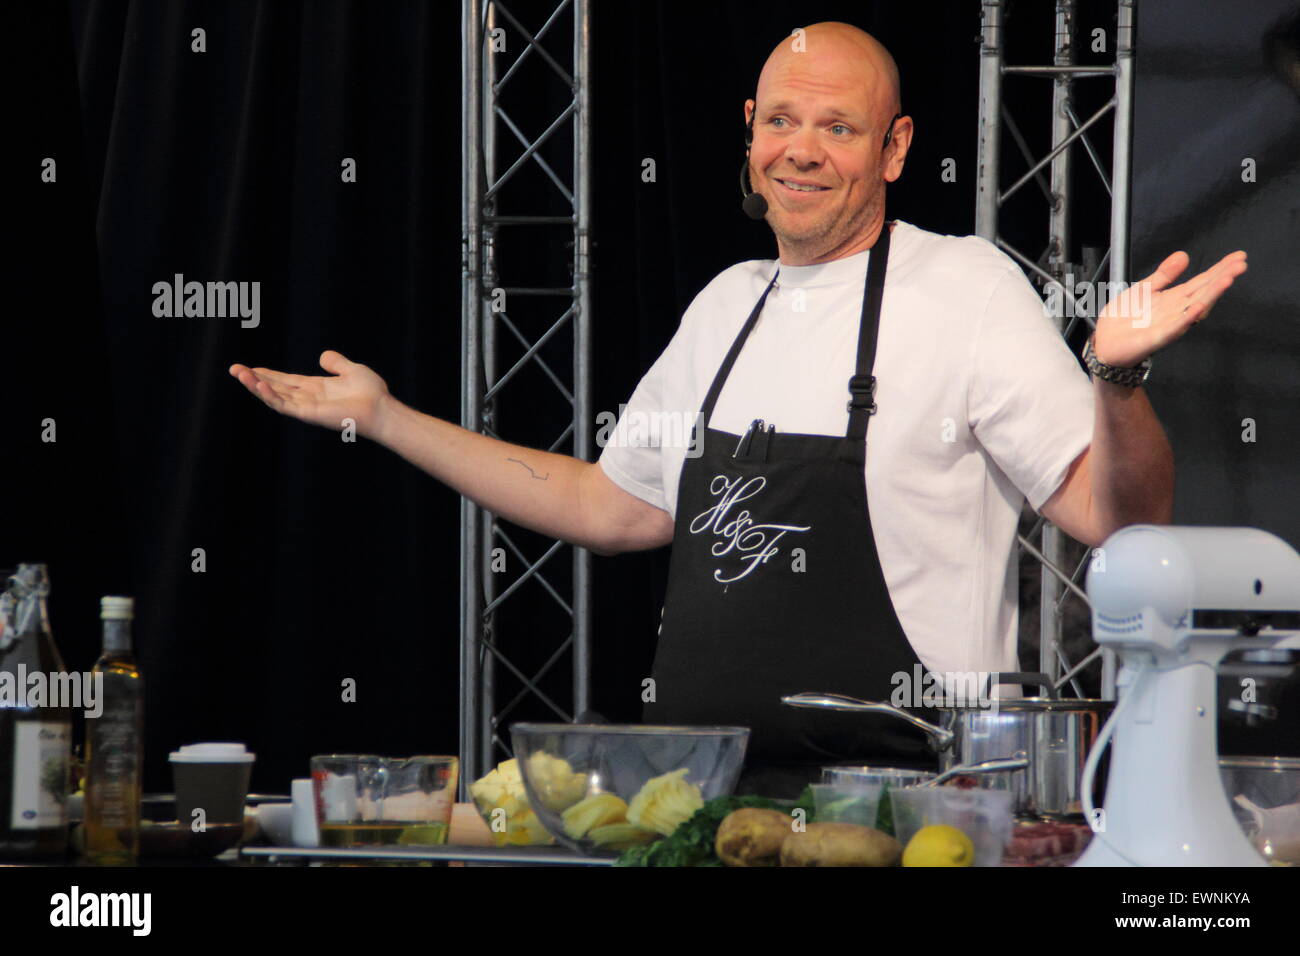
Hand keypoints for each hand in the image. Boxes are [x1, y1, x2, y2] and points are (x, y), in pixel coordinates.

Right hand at [228, 350, 391, 436]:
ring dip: (255, 386)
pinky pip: (284, 405)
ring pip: (274, 397)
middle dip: (254, 379)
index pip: (286, 381)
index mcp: (316, 388)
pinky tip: (257, 385)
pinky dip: (270, 396)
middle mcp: (308, 398)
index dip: (269, 375)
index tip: (251, 368)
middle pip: (275, 388)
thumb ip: (336, 362)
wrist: (381, 408)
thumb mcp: (351, 370)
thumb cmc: (372, 393)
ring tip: (239, 373)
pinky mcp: (309, 414)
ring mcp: (307, 407)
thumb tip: (323, 356)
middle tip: (234, 369)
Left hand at [1092, 250, 1247, 367]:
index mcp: (1174, 299)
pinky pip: (1175, 328)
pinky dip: (1187, 318)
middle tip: (1241, 264)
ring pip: (1195, 308)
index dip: (1219, 269)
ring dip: (1212, 295)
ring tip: (1227, 279)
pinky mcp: (1156, 338)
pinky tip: (1199, 307)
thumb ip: (1164, 274)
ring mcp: (1169, 325)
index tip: (1238, 257)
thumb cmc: (1124, 318)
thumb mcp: (1144, 289)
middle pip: (1204, 292)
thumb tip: (1184, 254)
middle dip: (1222, 278)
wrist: (1105, 343)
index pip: (1201, 282)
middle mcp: (1176, 311)